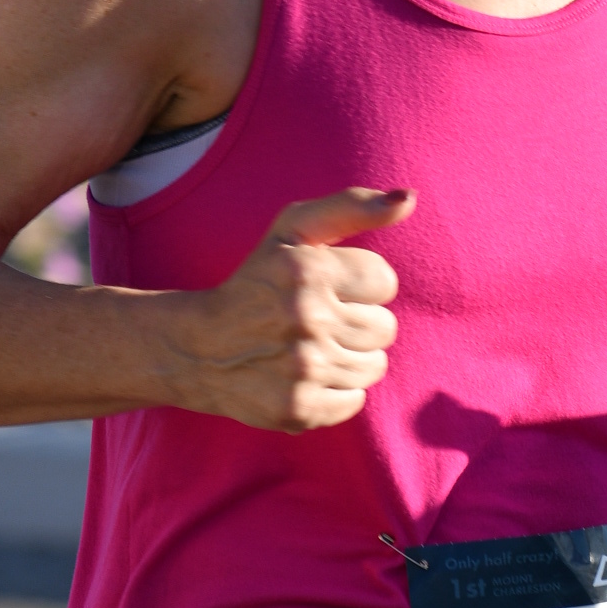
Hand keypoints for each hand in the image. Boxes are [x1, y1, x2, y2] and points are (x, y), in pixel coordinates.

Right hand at [166, 190, 412, 430]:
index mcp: (308, 271)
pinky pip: (355, 400)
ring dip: (349, 357)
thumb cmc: (257, 282)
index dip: (360, 285)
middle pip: (385, 328)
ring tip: (310, 348)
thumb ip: (351, 207)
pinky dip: (336, 392)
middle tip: (317, 321)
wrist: (197, 347)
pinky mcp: (299, 408)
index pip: (385, 282)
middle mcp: (307, 319)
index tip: (328, 289)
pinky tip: (304, 377)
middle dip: (357, 322)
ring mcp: (303, 369)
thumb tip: (409, 199)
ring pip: (374, 366)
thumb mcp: (293, 230)